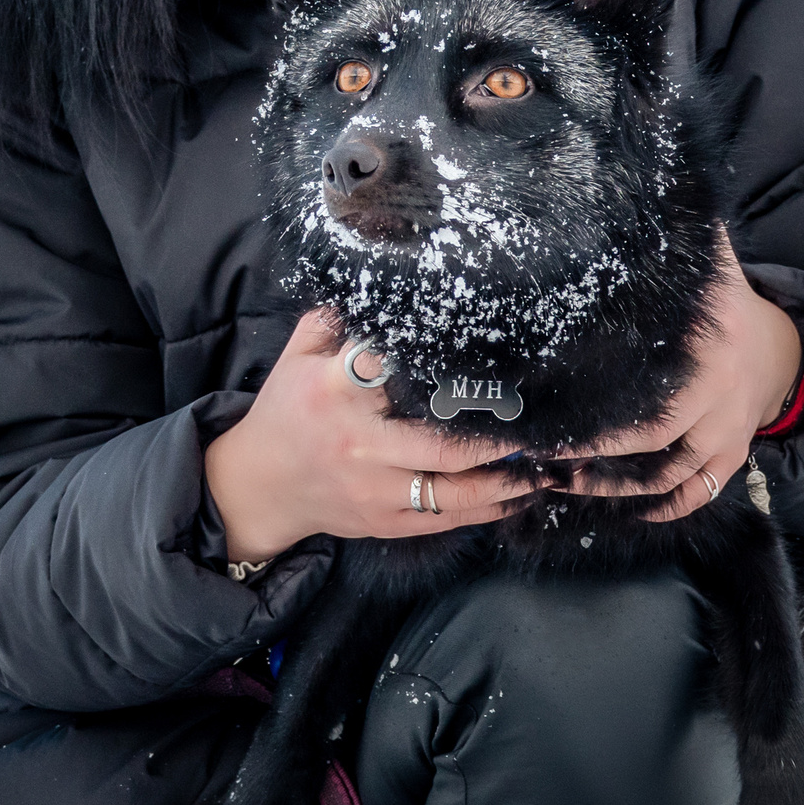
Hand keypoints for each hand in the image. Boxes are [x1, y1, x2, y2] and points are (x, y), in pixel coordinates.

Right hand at [203, 307, 541, 561]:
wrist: (260, 485)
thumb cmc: (288, 410)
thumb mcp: (298, 356)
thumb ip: (334, 319)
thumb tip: (378, 283)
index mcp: (335, 393)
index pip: (390, 369)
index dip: (437, 361)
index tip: (484, 353)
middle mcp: (359, 443)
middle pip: (440, 443)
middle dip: (496, 438)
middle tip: (538, 425)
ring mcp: (373, 488)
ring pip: (452, 489)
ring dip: (505, 480)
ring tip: (543, 467)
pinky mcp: (384, 521)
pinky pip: (444, 519)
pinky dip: (486, 509)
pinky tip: (516, 495)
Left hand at [562, 230, 801, 521]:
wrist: (780, 345)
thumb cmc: (724, 303)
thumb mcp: (710, 267)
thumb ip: (679, 237)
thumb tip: (640, 183)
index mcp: (712, 350)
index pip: (650, 398)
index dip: (598, 420)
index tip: (550, 423)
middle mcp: (722, 396)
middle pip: (655, 441)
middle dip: (598, 458)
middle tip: (546, 461)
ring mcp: (729, 432)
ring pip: (673, 475)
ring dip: (619, 487)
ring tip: (567, 484)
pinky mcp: (732, 456)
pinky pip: (699, 492)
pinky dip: (666, 507)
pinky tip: (626, 509)